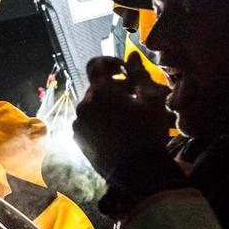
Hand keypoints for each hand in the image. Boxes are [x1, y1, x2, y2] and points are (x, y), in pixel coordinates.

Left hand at [72, 53, 173, 179]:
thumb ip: (139, 74)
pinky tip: (117, 131)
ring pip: (92, 105)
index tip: (124, 71)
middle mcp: (83, 105)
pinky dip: (99, 120)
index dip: (110, 62)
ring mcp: (78, 124)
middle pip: (96, 87)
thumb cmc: (147, 133)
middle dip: (114, 88)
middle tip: (135, 98)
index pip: (95, 64)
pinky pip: (88, 122)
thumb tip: (131, 55)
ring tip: (127, 117)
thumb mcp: (151, 100)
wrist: (138, 173)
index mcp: (100, 92)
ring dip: (107, 105)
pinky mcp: (77, 140)